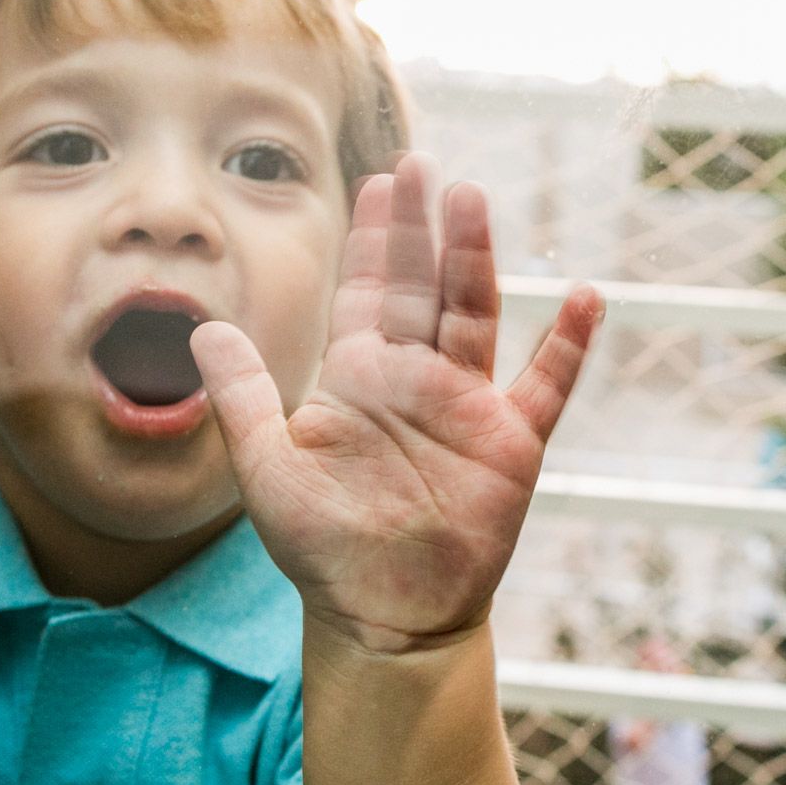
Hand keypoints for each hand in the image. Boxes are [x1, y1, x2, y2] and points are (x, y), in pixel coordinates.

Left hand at [192, 153, 601, 653]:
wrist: (384, 618)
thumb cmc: (323, 550)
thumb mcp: (268, 471)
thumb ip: (242, 399)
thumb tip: (201, 329)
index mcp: (360, 379)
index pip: (370, 290)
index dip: (375, 238)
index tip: (379, 182)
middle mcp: (416, 380)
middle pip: (424, 287)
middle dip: (422, 227)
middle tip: (422, 166)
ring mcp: (467, 408)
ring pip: (476, 316)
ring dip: (477, 260)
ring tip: (474, 202)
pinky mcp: (511, 446)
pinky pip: (547, 387)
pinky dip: (567, 346)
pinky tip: (584, 299)